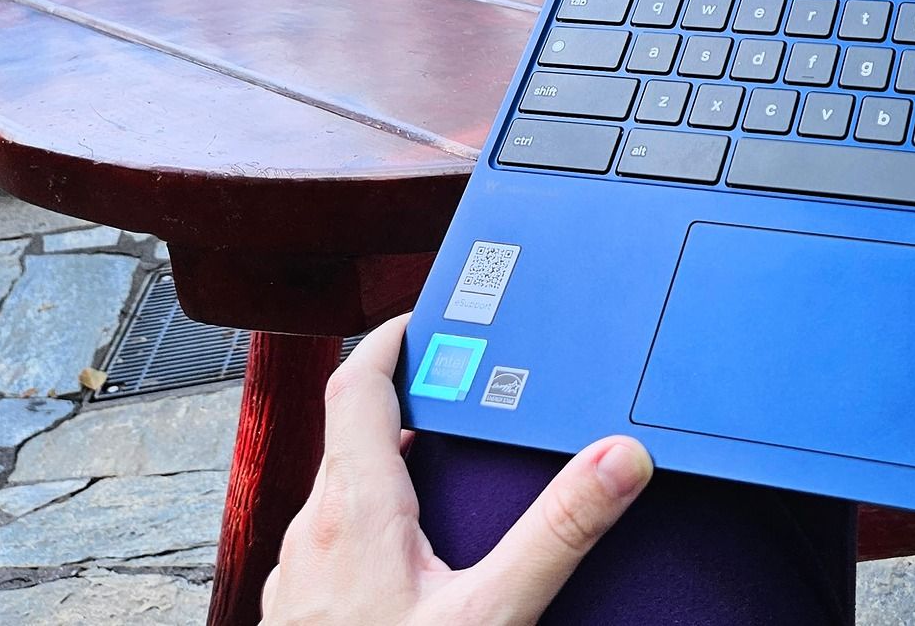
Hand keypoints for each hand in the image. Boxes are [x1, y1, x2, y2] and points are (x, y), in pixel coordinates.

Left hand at [261, 314, 653, 624]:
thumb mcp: (494, 612)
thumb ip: (559, 531)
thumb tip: (618, 458)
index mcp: (355, 508)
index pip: (356, 384)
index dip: (388, 339)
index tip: (423, 318)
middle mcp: (313, 531)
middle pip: (349, 434)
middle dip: (402, 403)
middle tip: (456, 389)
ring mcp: (297, 577)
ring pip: (337, 492)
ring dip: (382, 465)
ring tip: (439, 466)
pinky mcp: (298, 615)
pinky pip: (329, 543)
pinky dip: (369, 523)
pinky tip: (411, 560)